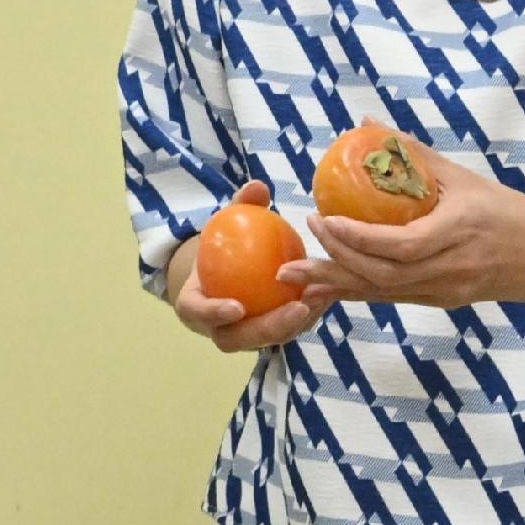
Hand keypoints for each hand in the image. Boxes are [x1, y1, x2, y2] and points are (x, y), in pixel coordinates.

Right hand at [167, 183, 323, 355]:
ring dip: (298, 322)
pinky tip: (330, 292)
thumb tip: (257, 186)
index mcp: (195, 303)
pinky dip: (310, 314)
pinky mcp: (271, 333)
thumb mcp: (227, 224)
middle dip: (270, 328)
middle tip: (297, 307)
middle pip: (238, 338)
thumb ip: (240, 208)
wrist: (224, 270)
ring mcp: (245, 335)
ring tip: (322, 297)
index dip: (214, 314)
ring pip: (270, 339)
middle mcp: (217, 326)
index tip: (237, 306)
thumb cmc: (222, 247)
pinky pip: (289, 329)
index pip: (197, 313)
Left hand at [284, 140, 524, 316]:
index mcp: (461, 230)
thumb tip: (365, 123)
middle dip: (336, 263)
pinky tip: (323, 290)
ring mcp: (446, 290)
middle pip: (384, 275)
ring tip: (294, 277)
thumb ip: (413, 154)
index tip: (323, 218)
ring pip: (383, 293)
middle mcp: (452, 267)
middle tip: (298, 246)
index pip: (403, 244)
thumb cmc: (508, 209)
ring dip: (337, 284)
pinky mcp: (442, 302)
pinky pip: (392, 299)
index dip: (359, 237)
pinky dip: (355, 293)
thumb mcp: (464, 177)